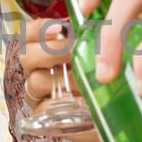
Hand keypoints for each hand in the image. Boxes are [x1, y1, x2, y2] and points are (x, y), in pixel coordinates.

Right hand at [19, 19, 100, 141]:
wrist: (115, 109)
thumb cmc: (103, 73)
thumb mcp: (98, 50)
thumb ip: (92, 37)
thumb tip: (98, 25)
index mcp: (43, 49)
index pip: (28, 34)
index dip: (40, 29)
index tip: (60, 27)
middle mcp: (35, 70)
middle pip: (26, 55)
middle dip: (52, 51)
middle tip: (76, 52)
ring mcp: (36, 93)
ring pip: (35, 81)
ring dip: (64, 78)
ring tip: (87, 80)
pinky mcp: (42, 115)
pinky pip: (42, 108)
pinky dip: (62, 103)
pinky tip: (82, 101)